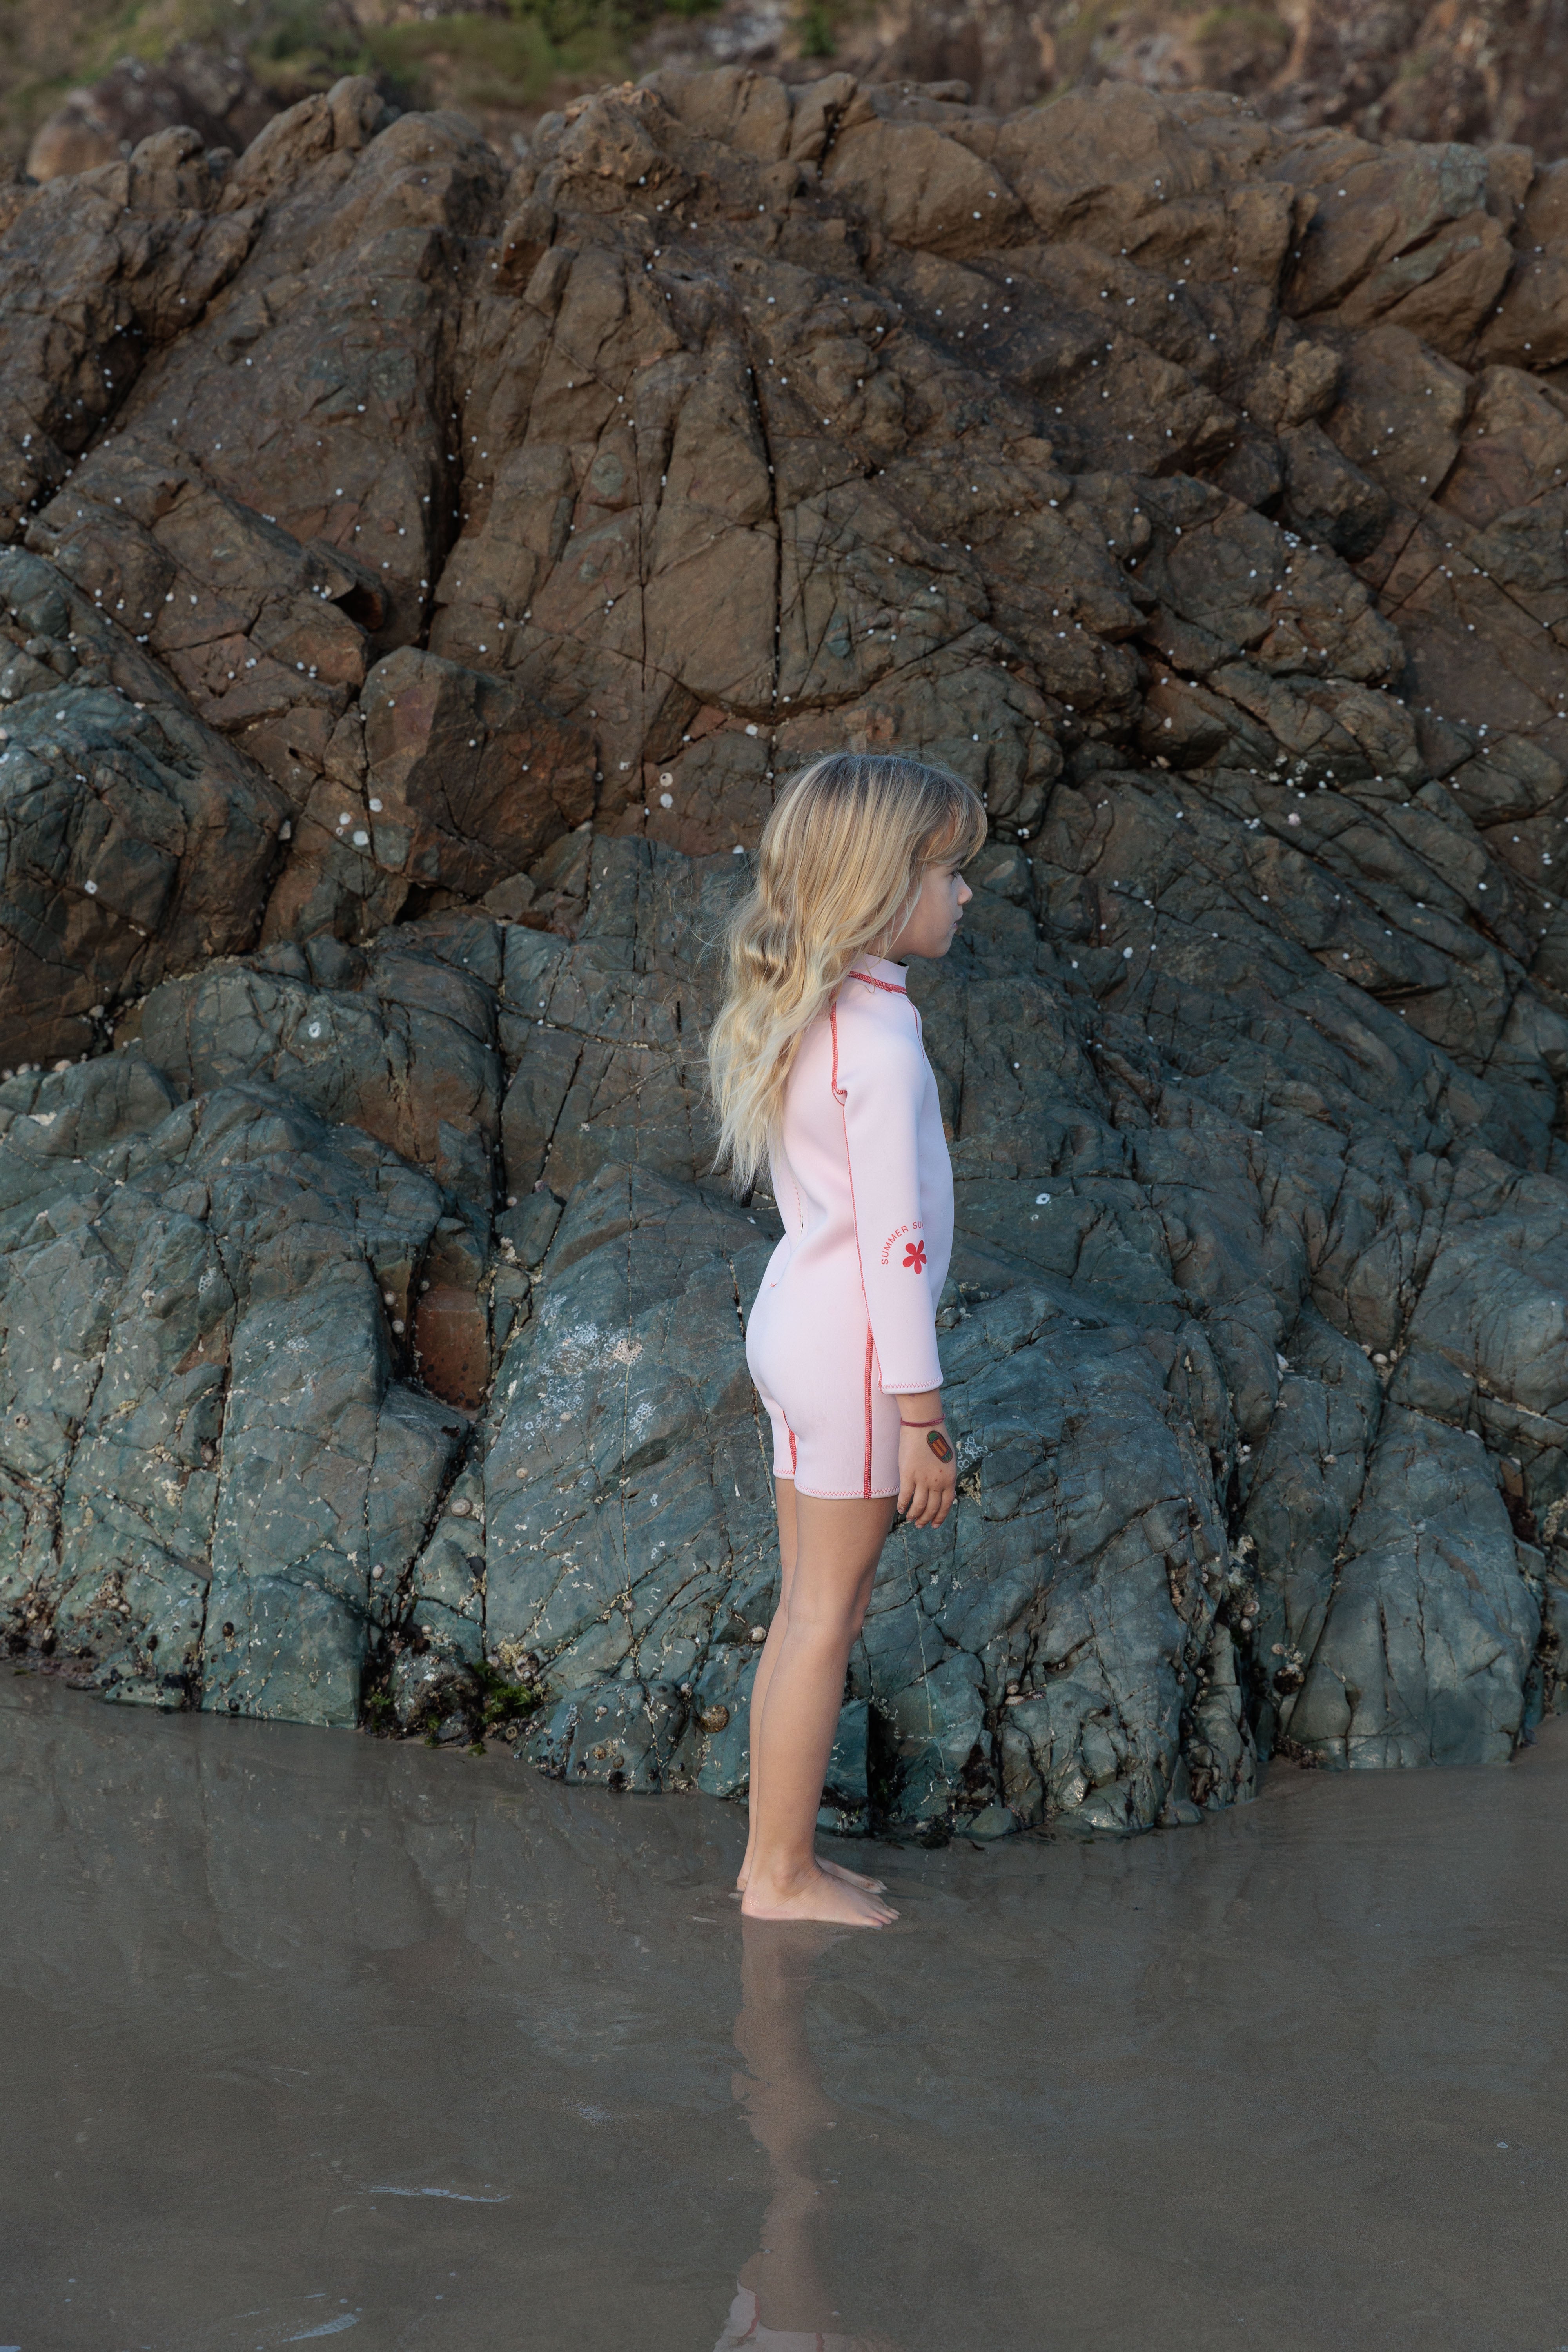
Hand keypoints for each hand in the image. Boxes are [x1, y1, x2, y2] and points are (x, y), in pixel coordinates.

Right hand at [896, 1395, 956, 1527]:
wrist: (924, 1424)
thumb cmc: (936, 1438)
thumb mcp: (948, 1459)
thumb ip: (946, 1475)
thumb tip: (944, 1489)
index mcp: (950, 1478)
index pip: (946, 1504)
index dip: (940, 1517)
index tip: (935, 1524)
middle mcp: (938, 1481)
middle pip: (932, 1508)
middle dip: (926, 1520)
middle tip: (920, 1525)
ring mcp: (923, 1479)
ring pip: (919, 1506)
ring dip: (914, 1515)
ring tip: (909, 1519)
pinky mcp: (908, 1474)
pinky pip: (906, 1496)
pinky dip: (902, 1505)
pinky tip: (900, 1509)